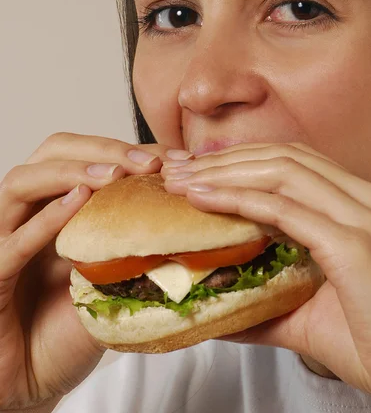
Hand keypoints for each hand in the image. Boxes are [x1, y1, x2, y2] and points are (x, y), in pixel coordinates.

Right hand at [0, 132, 177, 410]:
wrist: (35, 377)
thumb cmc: (72, 323)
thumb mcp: (114, 274)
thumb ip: (139, 244)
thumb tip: (195, 219)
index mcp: (57, 205)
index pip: (85, 156)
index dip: (127, 149)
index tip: (174, 158)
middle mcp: (27, 213)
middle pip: (53, 153)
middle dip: (103, 150)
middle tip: (149, 163)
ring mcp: (4, 240)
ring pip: (22, 183)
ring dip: (72, 171)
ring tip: (114, 174)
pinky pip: (12, 243)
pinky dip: (45, 218)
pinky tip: (77, 202)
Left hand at [163, 142, 370, 410]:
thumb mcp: (316, 310)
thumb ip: (270, 300)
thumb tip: (223, 304)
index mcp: (365, 205)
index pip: (297, 162)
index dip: (246, 159)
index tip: (202, 167)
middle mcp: (369, 200)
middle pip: (285, 157)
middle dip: (227, 159)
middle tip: (180, 168)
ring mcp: (365, 217)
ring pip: (283, 172)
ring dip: (226, 172)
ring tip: (183, 180)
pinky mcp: (355, 244)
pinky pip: (286, 209)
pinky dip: (240, 198)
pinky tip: (205, 199)